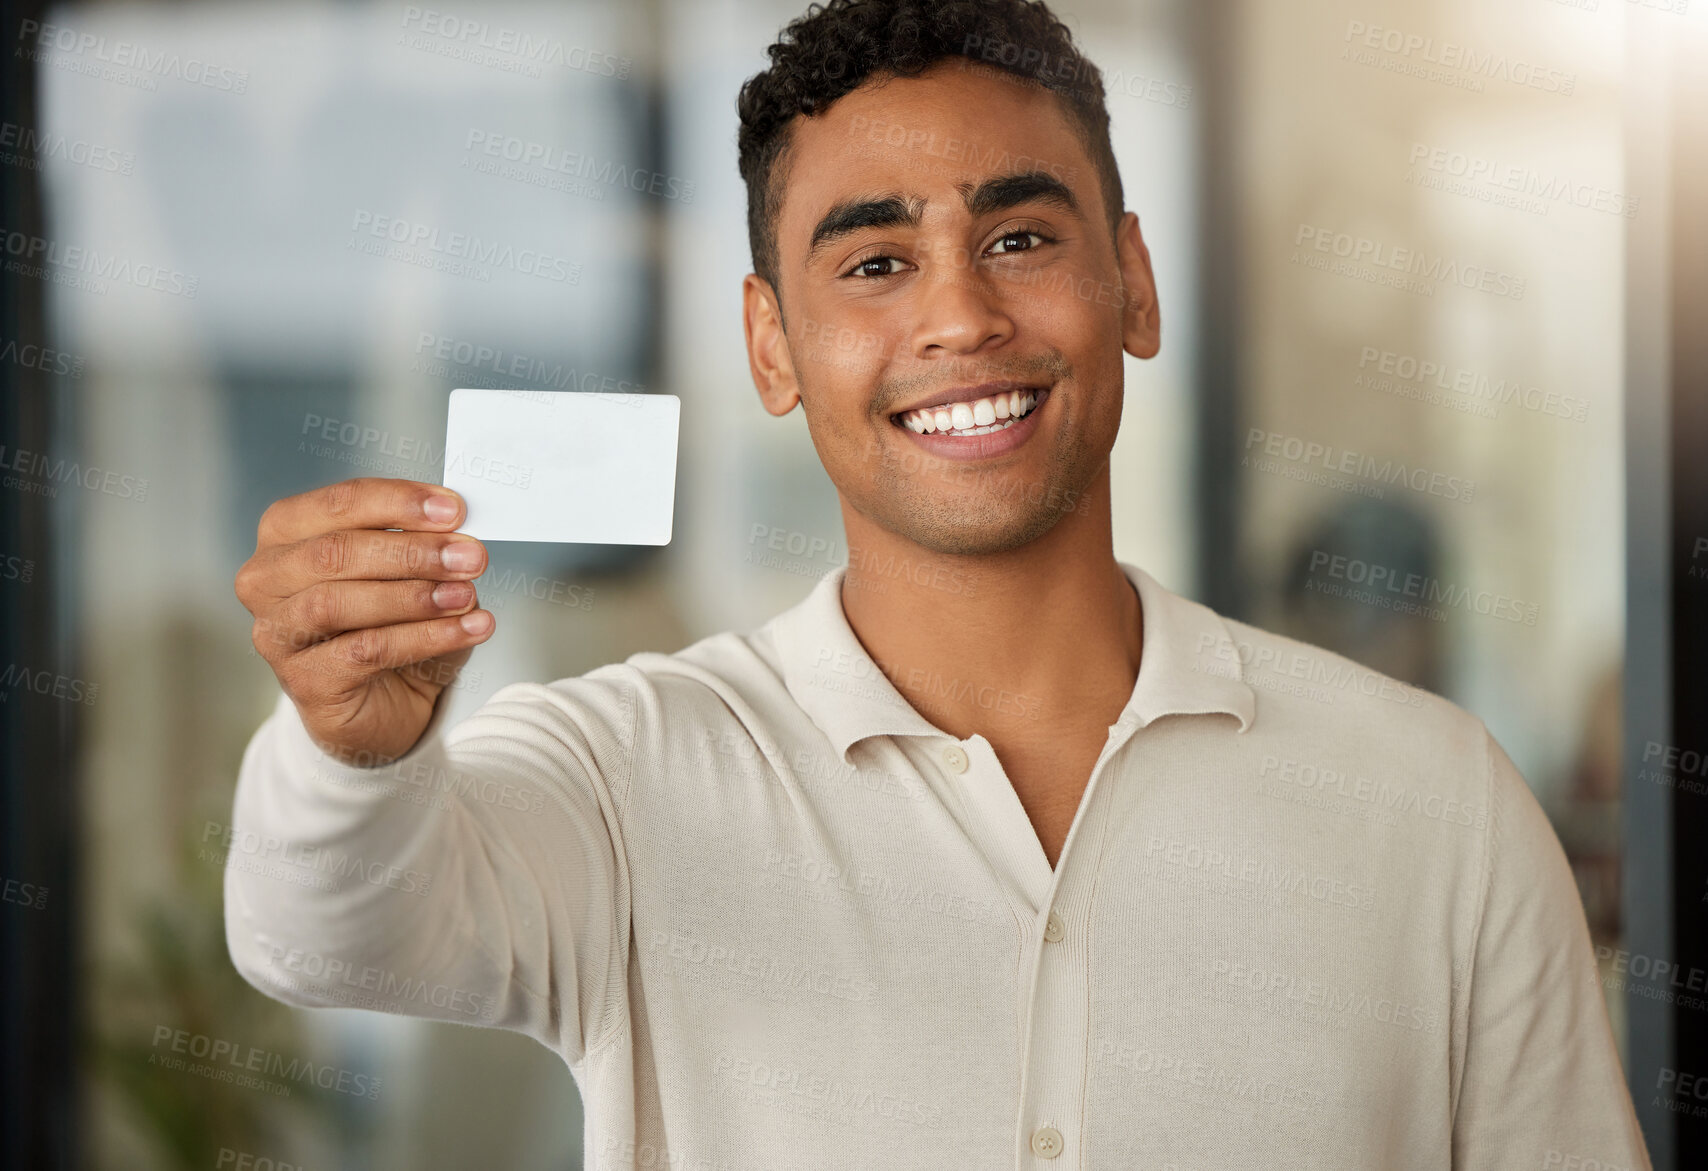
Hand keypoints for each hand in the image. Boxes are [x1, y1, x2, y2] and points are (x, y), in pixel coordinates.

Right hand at [235, 478, 494, 764]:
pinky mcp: (303, 680)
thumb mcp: (410, 574)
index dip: (397, 502)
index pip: (338, 503)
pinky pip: (364, 651)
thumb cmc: (389, 625)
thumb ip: (425, 547)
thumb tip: (459, 539)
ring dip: (413, 596)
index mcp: (286, 533)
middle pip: (334, 552)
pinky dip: (423, 637)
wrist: (383, 705)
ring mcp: (276, 632)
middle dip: (411, 551)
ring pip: (338, 602)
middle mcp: (266, 579)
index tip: (453, 509)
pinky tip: (467, 630)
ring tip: (466, 596)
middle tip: (469, 556)